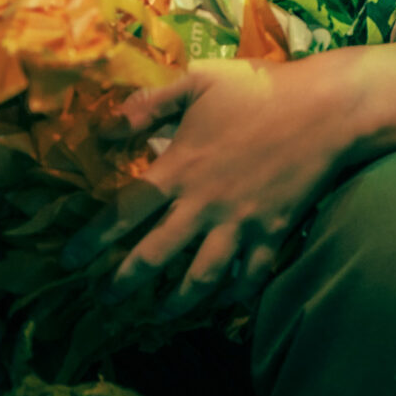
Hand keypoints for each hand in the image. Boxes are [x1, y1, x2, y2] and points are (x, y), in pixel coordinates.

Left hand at [89, 55, 368, 317]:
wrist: (327, 107)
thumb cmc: (260, 89)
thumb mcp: (199, 80)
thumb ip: (148, 105)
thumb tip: (101, 129)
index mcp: (180, 168)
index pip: (124, 211)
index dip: (92, 240)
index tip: (68, 261)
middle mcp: (204, 204)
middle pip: (155, 255)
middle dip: (124, 283)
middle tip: (105, 299)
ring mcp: (240, 223)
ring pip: (201, 276)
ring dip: (176, 302)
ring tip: (159, 315)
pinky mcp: (273, 232)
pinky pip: (251, 275)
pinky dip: (237, 295)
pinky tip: (226, 304)